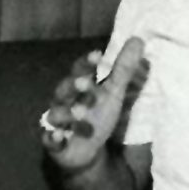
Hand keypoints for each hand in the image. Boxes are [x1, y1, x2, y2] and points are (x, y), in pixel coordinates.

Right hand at [41, 37, 146, 172]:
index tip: (97, 56)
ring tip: (81, 113)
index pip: (80, 70)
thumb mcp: (113, 93)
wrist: (87, 150)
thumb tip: (138, 40)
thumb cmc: (97, 115)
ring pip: (56, 114)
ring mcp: (57, 122)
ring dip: (67, 112)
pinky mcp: (54, 143)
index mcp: (78, 86)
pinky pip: (50, 139)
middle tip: (85, 82)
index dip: (86, 64)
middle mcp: (64, 101)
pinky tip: (58, 136)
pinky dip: (53, 138)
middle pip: (64, 89)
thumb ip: (123, 69)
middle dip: (74, 85)